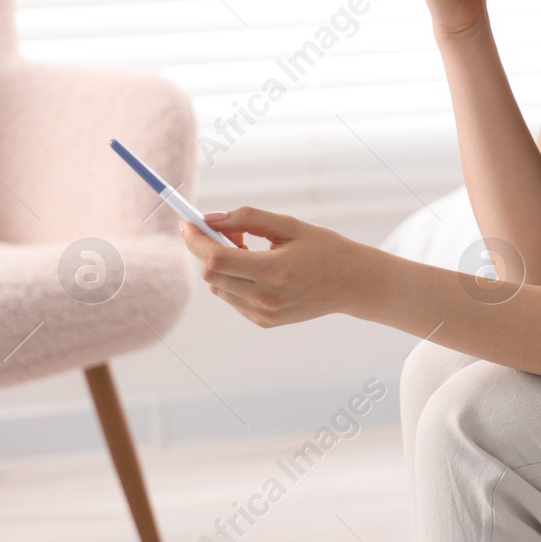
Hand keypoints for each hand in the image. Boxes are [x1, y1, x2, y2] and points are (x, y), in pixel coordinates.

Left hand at [177, 206, 378, 327]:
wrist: (353, 283)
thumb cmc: (324, 248)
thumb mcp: (290, 225)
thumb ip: (248, 219)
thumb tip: (210, 219)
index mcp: (275, 271)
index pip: (217, 259)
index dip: (196, 240)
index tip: (187, 224)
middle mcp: (267, 298)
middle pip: (211, 276)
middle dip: (207, 251)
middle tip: (225, 233)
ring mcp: (265, 314)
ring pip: (219, 288)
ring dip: (222, 266)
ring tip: (249, 250)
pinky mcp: (265, 322)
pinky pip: (233, 299)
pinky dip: (234, 281)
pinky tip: (259, 270)